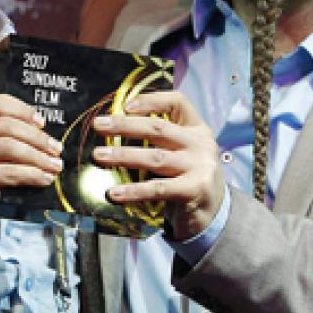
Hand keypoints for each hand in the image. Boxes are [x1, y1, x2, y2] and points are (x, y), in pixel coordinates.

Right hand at [0, 95, 62, 242]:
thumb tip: (40, 131)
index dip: (22, 110)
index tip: (41, 123)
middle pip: (6, 126)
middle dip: (37, 138)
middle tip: (56, 149)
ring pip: (9, 147)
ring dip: (38, 156)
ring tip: (54, 165)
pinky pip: (8, 172)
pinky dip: (31, 175)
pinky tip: (43, 179)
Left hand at [91, 90, 224, 240]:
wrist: (214, 211)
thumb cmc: (188, 176)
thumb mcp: (183, 150)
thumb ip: (162, 137)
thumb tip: (116, 124)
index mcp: (197, 128)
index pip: (178, 102)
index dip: (151, 101)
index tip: (125, 106)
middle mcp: (200, 144)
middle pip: (158, 129)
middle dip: (125, 126)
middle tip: (99, 125)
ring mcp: (199, 166)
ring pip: (154, 158)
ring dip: (122, 156)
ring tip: (98, 156)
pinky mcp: (194, 190)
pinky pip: (157, 188)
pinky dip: (133, 191)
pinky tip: (114, 193)